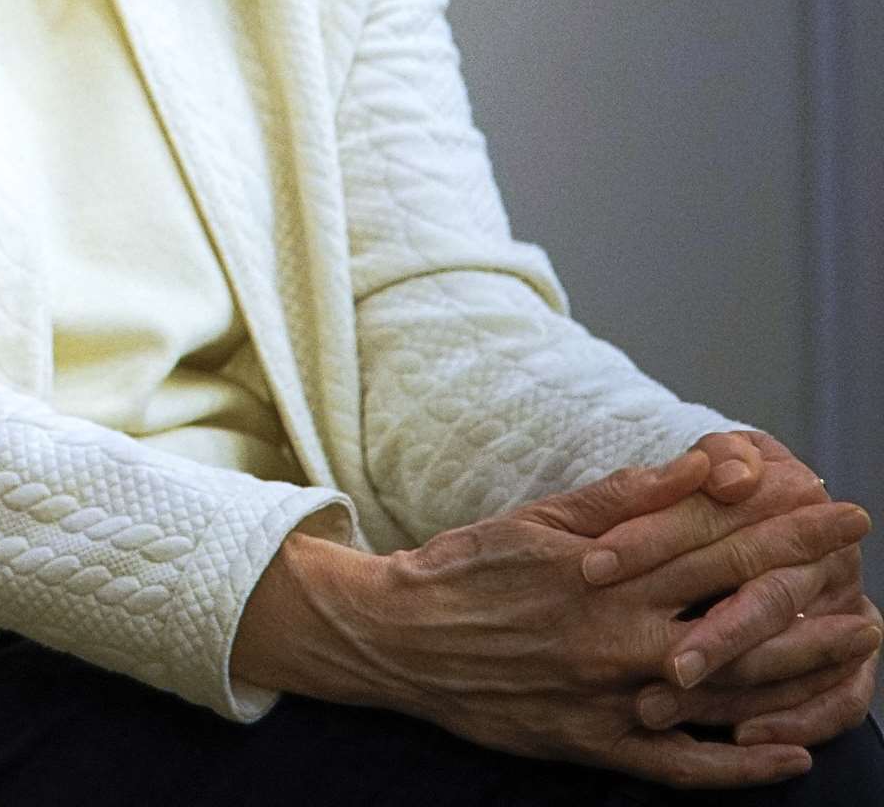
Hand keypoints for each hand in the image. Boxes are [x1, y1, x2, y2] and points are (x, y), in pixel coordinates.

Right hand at [232, 452, 860, 788]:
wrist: (395, 638)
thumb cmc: (468, 568)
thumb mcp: (543, 517)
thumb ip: (633, 496)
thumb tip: (712, 464)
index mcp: (608, 575)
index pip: (720, 543)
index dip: (788, 525)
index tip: (840, 508)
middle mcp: (619, 639)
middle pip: (741, 614)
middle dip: (814, 590)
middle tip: (865, 571)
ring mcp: (613, 699)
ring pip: (731, 690)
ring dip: (805, 669)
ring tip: (858, 645)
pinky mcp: (597, 744)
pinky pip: (685, 768)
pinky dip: (743, 766)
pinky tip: (793, 755)